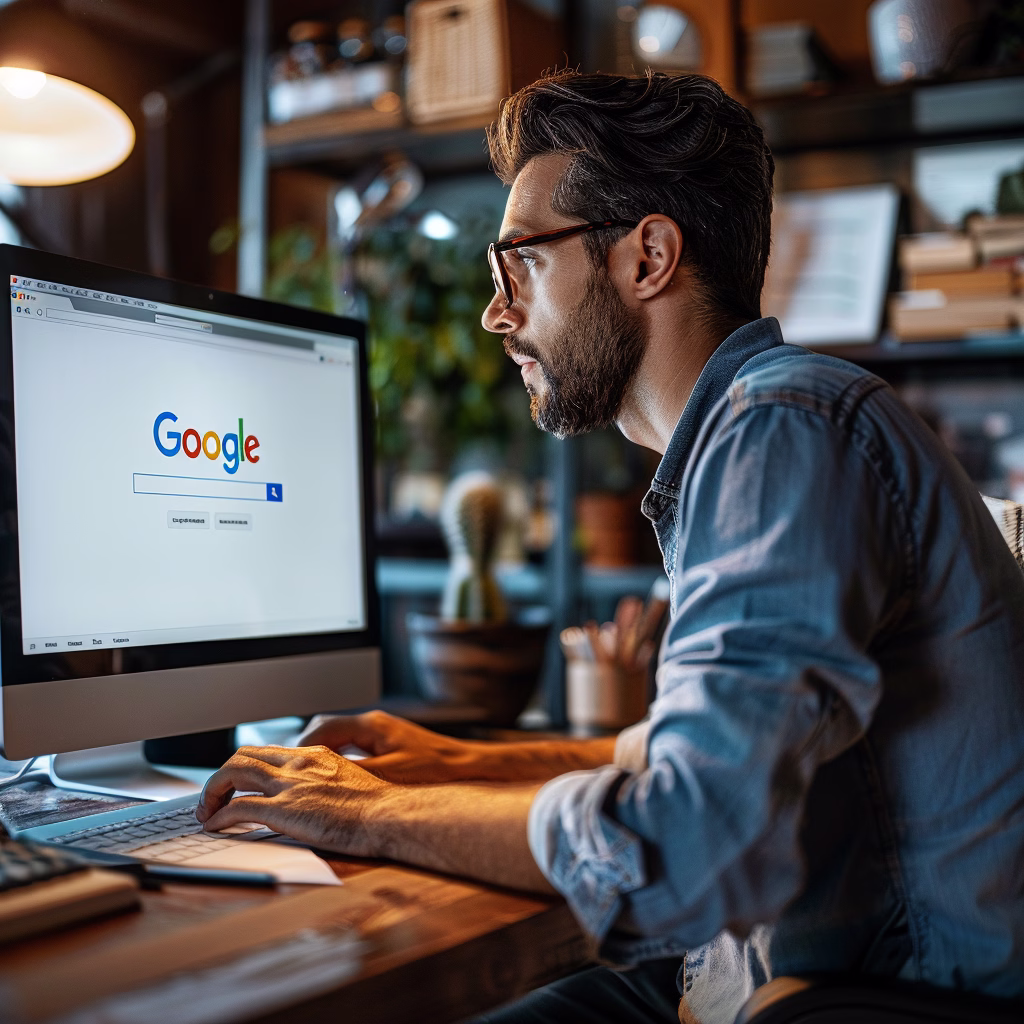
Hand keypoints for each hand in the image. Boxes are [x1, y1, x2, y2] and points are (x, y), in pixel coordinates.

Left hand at [195, 744, 389, 855]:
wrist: (388, 815)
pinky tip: (215, 827)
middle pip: (243, 756)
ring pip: (233, 773)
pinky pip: (237, 808)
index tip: (237, 784)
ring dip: (212, 792)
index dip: (245, 767)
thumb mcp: (352, 782)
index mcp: (315, 755)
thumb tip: (318, 796)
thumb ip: (329, 783)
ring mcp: (290, 785)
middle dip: (221, 776)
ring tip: (207, 811)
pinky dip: (219, 817)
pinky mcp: (284, 810)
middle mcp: (298, 763)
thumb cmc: (379, 807)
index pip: (268, 752)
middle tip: (214, 797)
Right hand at [297, 710, 483, 783]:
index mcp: (371, 725)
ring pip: (341, 738)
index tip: (287, 764)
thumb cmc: (434, 769)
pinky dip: (341, 760)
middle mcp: (374, 724)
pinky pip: (355, 747)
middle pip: (328, 729)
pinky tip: (337, 780)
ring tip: (309, 778)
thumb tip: (320, 778)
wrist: (467, 766)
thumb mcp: (388, 774)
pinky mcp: (389, 744)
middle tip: (293, 772)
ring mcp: (382, 732)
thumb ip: (353, 773)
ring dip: (324, 755)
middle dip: (307, 749)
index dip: (301, 745)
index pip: (323, 727)